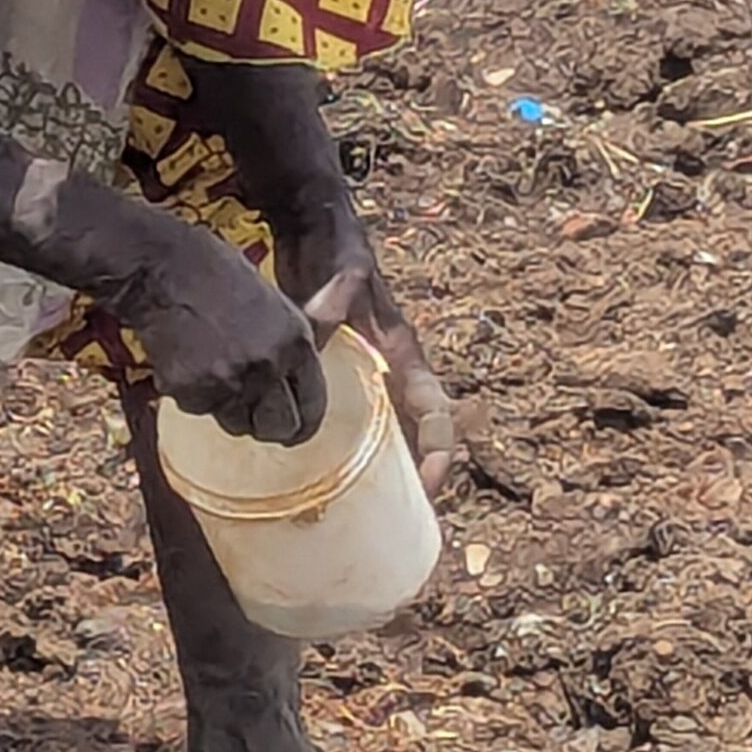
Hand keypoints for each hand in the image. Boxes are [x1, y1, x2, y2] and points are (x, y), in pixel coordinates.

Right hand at [117, 226, 325, 444]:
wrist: (160, 267)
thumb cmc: (212, 272)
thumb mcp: (271, 301)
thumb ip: (287, 344)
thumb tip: (294, 379)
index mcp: (295, 342)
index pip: (313, 404)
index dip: (304, 420)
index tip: (296, 426)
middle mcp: (266, 367)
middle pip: (279, 427)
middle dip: (269, 426)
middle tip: (257, 415)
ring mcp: (227, 382)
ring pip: (237, 423)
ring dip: (230, 409)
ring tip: (215, 373)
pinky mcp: (190, 391)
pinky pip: (199, 409)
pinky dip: (195, 395)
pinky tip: (189, 362)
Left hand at [279, 215, 456, 499]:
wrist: (312, 228)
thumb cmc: (336, 249)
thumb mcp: (340, 272)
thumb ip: (332, 300)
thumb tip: (318, 325)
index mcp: (404, 354)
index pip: (436, 412)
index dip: (439, 451)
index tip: (429, 483)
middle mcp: (390, 374)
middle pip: (416, 438)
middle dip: (416, 481)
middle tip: (398, 523)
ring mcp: (364, 379)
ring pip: (386, 438)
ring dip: (386, 476)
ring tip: (367, 521)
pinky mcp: (335, 377)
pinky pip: (349, 425)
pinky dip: (345, 455)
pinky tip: (317, 483)